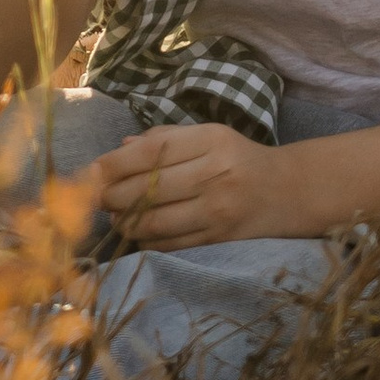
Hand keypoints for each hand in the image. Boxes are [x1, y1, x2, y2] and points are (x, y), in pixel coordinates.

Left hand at [93, 121, 278, 248]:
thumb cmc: (238, 158)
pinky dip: (147, 240)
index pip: (152, 152)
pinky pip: (172, 244)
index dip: (115, 164)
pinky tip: (137, 232)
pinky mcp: (220, 238)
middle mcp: (215, 174)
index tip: (91, 171)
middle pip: (149, 189)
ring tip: (113, 217)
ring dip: (125, 222)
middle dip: (113, 196)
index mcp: (210, 141)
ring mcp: (218, 210)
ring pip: (157, 221)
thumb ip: (164, 139)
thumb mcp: (208, 135)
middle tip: (96, 198)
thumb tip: (119, 149)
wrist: (287, 191)